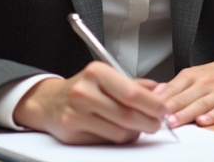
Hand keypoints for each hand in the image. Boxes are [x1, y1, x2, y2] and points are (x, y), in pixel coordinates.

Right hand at [13, 62, 165, 144]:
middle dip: (149, 122)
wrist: (49, 101)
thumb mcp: (108, 77)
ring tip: (137, 126)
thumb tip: (162, 91)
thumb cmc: (83, 88)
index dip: (153, 105)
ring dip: (134, 132)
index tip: (164, 109)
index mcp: (96, 73)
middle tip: (158, 123)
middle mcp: (84, 92)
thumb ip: (136, 85)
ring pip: (119, 132)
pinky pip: (106, 141)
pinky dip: (118, 139)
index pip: (132, 93)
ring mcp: (76, 114)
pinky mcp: (72, 133)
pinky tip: (119, 130)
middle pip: (127, 115)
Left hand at [153, 51, 213, 127]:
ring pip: (201, 104)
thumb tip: (155, 94)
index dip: (161, 99)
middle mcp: (206, 83)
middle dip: (170, 108)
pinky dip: (213, 116)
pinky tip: (204, 121)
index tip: (149, 108)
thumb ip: (175, 85)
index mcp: (193, 75)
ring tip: (174, 122)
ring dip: (186, 113)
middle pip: (185, 97)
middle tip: (158, 118)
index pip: (173, 88)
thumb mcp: (195, 74)